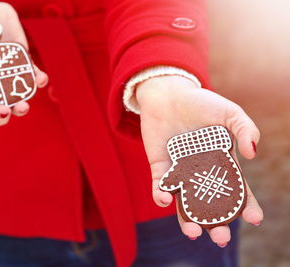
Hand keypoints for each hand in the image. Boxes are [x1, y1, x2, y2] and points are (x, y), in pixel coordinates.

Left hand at [136, 75, 262, 246]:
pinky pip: (160, 186)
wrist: (168, 93)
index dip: (246, 206)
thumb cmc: (201, 102)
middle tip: (220, 237)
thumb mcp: (229, 113)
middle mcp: (201, 174)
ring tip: (193, 232)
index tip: (254, 219)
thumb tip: (252, 155)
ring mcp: (180, 173)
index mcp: (222, 164)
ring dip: (187, 220)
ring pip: (184, 204)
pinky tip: (164, 198)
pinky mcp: (160, 168)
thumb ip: (245, 130)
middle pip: (210, 206)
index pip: (236, 191)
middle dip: (216, 224)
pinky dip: (161, 195)